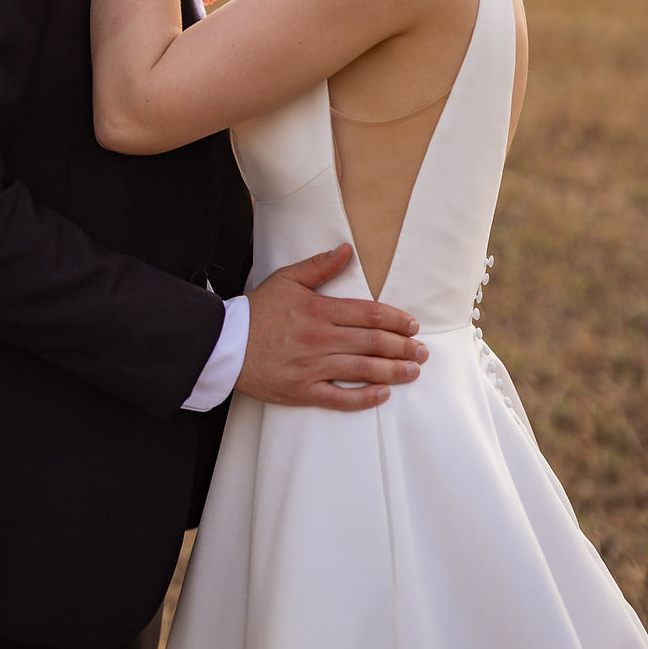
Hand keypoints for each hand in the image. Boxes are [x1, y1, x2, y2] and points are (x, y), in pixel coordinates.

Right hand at [236, 244, 428, 410]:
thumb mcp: (286, 279)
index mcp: (319, 310)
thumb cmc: (257, 310)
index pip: (369, 314)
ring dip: (393, 371)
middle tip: (422, 351)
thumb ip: (319, 266)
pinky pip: (340, 398)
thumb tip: (347, 250)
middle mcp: (320, 339)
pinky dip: (364, 398)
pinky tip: (383, 394)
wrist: (225, 344)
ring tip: (413, 371)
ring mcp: (312, 367)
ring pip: (363, 369)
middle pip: (372, 342)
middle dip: (402, 347)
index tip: (412, 325)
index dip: (395, 320)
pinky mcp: (302, 391)